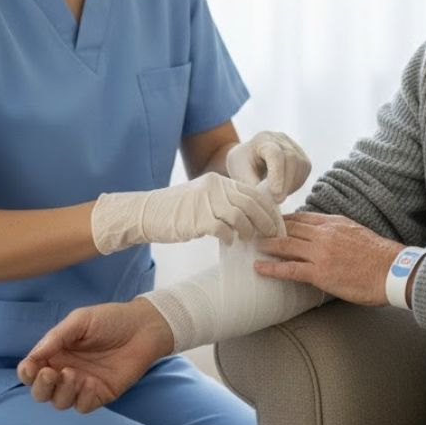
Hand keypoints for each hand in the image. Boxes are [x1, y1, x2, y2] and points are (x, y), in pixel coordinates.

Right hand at [17, 298, 173, 412]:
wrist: (143, 327)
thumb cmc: (111, 319)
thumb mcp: (80, 320)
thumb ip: (56, 337)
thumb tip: (33, 357)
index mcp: (56, 352)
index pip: (32, 370)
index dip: (27, 372)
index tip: (31, 368)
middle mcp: (64, 371)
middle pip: (41, 391)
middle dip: (41, 387)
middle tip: (50, 374)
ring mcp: (81, 385)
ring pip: (59, 402)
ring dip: (62, 392)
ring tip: (73, 374)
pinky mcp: (99, 395)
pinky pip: (82, 406)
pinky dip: (81, 398)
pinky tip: (90, 383)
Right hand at [91, 172, 281, 252]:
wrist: (148, 213)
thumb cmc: (177, 210)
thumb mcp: (203, 198)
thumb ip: (225, 202)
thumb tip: (251, 217)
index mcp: (218, 181)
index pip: (253, 192)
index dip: (268, 208)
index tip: (277, 223)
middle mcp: (214, 187)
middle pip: (251, 203)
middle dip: (266, 221)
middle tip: (273, 236)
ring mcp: (206, 202)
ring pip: (241, 216)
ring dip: (249, 230)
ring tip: (248, 239)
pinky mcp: (197, 219)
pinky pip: (223, 229)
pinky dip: (230, 238)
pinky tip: (229, 243)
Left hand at [226, 131, 310, 200]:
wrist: (249, 158)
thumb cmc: (242, 167)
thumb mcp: (240, 175)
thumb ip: (253, 187)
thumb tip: (266, 203)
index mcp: (261, 139)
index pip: (274, 154)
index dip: (278, 175)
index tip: (276, 195)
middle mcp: (279, 138)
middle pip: (291, 158)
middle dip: (286, 183)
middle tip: (277, 201)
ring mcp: (292, 144)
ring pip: (302, 164)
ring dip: (292, 184)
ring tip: (278, 194)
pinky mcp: (301, 154)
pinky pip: (305, 169)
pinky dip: (297, 183)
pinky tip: (285, 189)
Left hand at [254, 211, 401, 305]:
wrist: (393, 272)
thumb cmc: (379, 256)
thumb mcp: (356, 231)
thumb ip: (337, 230)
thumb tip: (323, 235)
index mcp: (333, 222)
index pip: (302, 217)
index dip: (284, 219)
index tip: (272, 222)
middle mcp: (324, 234)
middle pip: (290, 228)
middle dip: (270, 229)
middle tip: (254, 230)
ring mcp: (320, 253)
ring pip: (286, 245)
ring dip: (267, 245)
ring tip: (253, 245)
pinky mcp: (320, 273)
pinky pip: (290, 269)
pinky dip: (272, 268)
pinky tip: (259, 268)